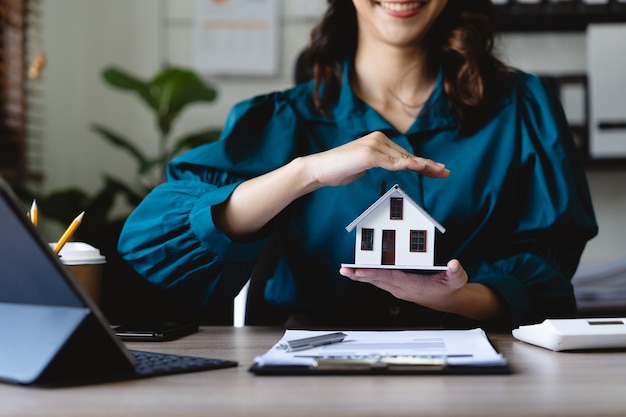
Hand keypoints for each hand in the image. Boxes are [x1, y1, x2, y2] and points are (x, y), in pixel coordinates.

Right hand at [303, 131, 448, 188]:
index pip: (404, 154)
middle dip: (427, 165)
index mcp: (378, 141)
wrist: (319, 169)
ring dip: (423, 165)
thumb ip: (379, 163)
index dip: (422, 163)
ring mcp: (374, 146)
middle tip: (445, 171)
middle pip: (408, 155)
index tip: (436, 169)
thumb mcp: (363, 166)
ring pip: (403, 158)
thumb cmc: (338, 169)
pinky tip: (419, 167)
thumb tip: (392, 166)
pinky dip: (407, 165)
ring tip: (438, 171)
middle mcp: (378, 139)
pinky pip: (392, 162)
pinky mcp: (369, 154)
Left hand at [339, 259, 468, 312]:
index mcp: (413, 285)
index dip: (375, 274)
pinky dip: (367, 276)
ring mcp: (398, 289)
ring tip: (345, 270)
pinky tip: (357, 273)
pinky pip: (379, 281)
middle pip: (378, 280)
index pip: (390, 278)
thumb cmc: (450, 288)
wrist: (448, 300)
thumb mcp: (457, 279)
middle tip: (345, 270)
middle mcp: (402, 288)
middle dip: (360, 275)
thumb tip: (454, 264)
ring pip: (376, 281)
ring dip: (360, 276)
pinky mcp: (397, 287)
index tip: (360, 271)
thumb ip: (456, 272)